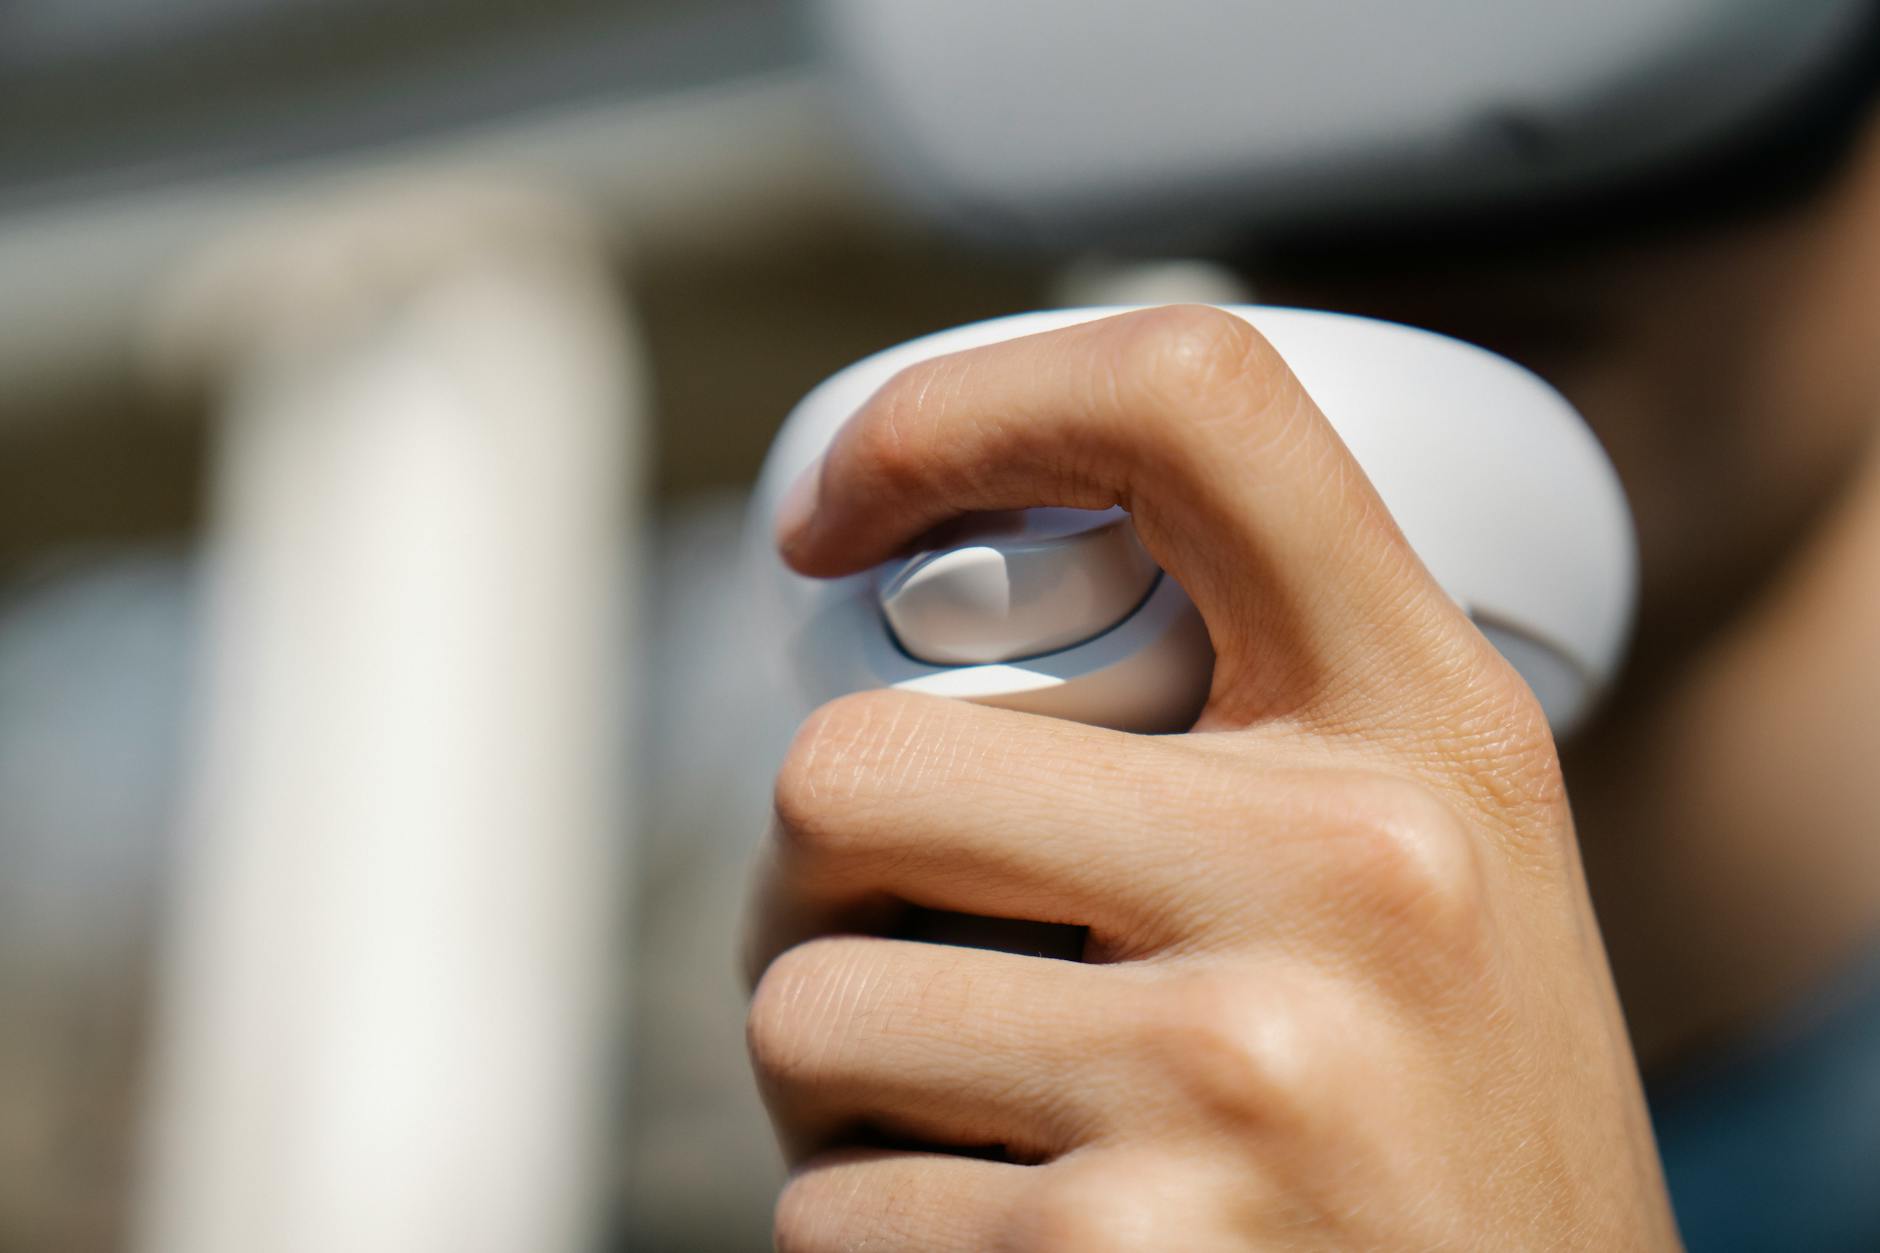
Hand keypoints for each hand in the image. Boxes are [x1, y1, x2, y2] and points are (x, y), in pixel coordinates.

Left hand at [745, 307, 1678, 1249]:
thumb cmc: (1454, 1132)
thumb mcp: (1438, 877)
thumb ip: (1263, 726)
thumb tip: (942, 609)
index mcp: (1430, 729)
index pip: (1188, 403)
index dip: (950, 413)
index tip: (835, 517)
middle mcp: (1357, 871)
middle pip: (853, 765)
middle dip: (809, 888)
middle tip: (883, 952)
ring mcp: (1247, 1070)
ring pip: (802, 1010)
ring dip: (833, 1086)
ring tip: (974, 1125)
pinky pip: (827, 1213)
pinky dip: (868, 1234)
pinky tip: (1010, 1244)